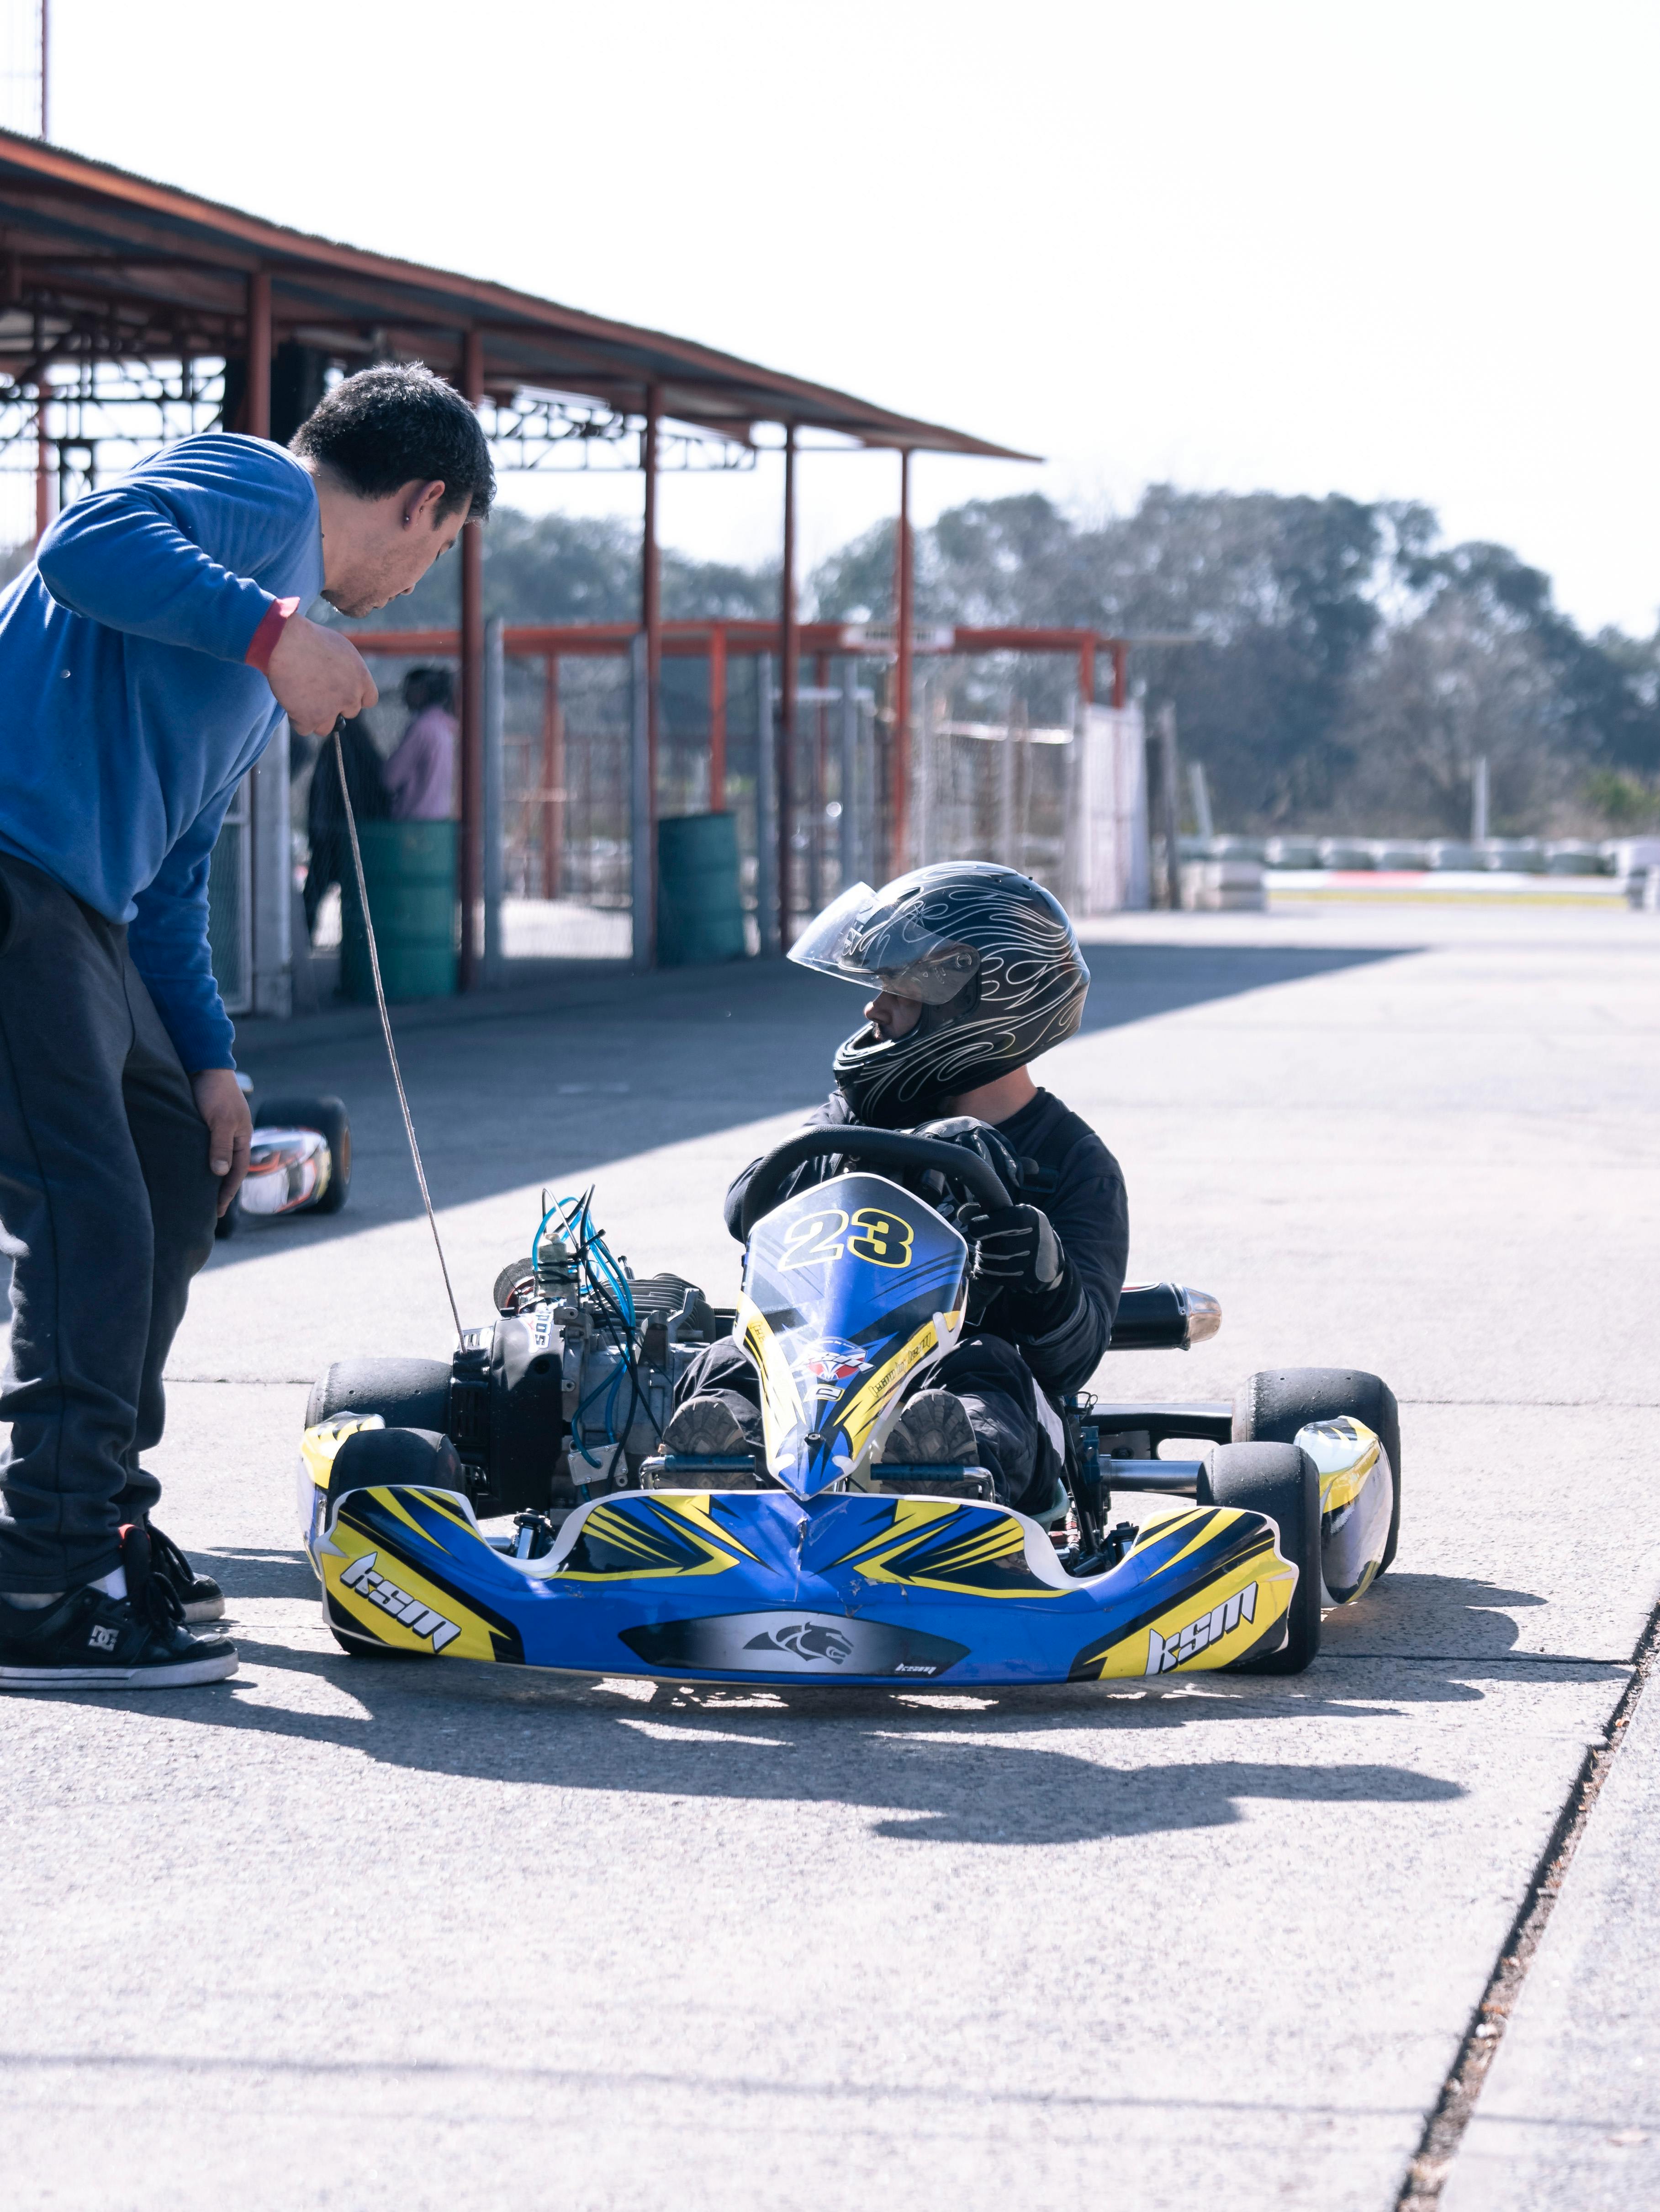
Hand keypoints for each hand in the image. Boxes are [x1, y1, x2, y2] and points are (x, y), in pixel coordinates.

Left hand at [191, 1069, 252, 1216]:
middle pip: (228, 1169)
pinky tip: (188, 1170)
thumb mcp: (220, 1121)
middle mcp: (231, 1136)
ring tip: (197, 1195)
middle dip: (220, 1190)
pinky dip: (198, 1163)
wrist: (203, 1063)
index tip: (217, 1211)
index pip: (237, 1172)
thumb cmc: (215, 1092)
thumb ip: (220, 1147)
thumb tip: (221, 1174)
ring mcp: (217, 1130)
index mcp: (241, 1137)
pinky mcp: (202, 1124)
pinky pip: (202, 1149)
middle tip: (207, 1211)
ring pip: (214, 1159)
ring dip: (208, 1178)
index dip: (227, 1193)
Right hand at [266, 613, 377, 735]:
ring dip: (315, 717)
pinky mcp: (309, 718)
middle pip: (349, 712)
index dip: (355, 698)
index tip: (343, 693)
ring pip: (326, 727)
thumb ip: (348, 669)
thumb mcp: (340, 648)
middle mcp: (350, 696)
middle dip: (335, 705)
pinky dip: (296, 720)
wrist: (285, 643)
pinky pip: (304, 729)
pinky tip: (290, 702)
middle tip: (316, 691)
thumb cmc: (309, 639)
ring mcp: (330, 710)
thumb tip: (345, 680)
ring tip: (300, 698)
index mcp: (361, 678)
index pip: (369, 700)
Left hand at [955, 1201, 1064, 1295]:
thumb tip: (962, 1216)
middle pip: (999, 1247)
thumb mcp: (1013, 1212)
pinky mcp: (1028, 1279)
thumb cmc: (1023, 1229)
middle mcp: (1036, 1239)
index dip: (981, 1227)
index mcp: (1030, 1217)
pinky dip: (987, 1274)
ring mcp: (1034, 1262)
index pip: (1000, 1222)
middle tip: (981, 1245)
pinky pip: (999, 1279)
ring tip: (984, 1255)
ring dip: (984, 1261)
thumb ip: (988, 1210)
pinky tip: (986, 1267)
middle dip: (983, 1247)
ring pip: (998, 1265)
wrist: (1050, 1253)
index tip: (975, 1229)